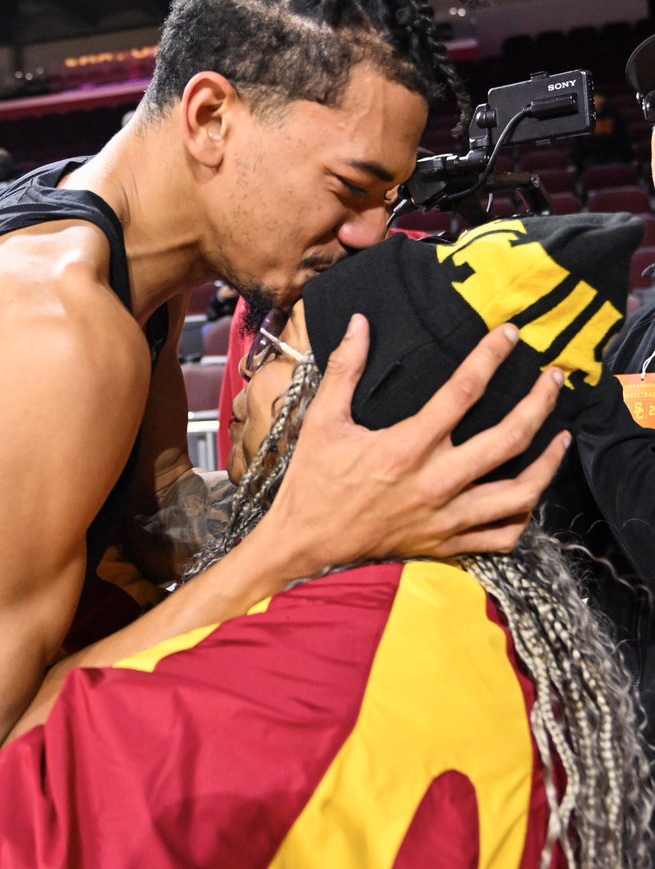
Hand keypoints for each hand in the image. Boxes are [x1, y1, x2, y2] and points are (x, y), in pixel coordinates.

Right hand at [267, 315, 568, 572]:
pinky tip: (531, 495)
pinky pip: (503, 535)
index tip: (510, 335)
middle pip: (509, 438)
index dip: (491, 357)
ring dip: (548, 463)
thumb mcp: (322, 420)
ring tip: (562, 438)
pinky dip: (524, 516)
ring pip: (520, 493)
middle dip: (540, 402)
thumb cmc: (314, 482)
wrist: (307, 545)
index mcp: (407, 447)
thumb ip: (344, 369)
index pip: (463, 392)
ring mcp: (447, 517)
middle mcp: (436, 482)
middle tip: (555, 378)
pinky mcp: (447, 544)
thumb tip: (359, 323)